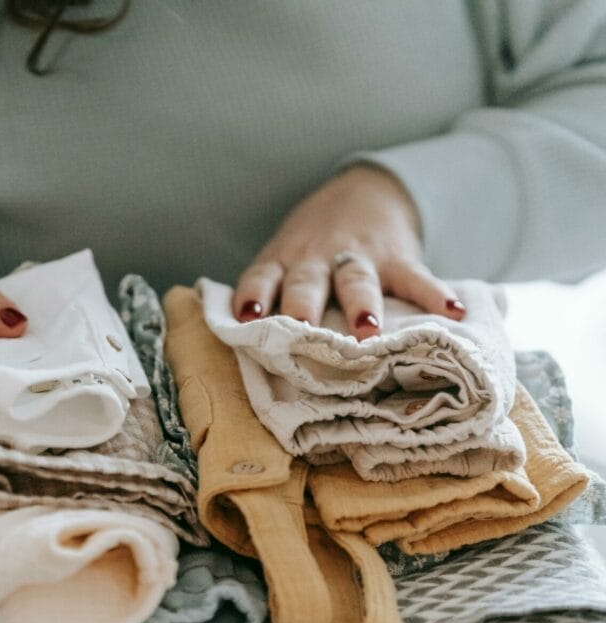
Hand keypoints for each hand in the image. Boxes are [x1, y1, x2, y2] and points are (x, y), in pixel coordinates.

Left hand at [233, 165, 465, 339]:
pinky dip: (435, 295)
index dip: (253, 294)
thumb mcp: (285, 261)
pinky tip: (452, 312)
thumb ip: (271, 298)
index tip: (246, 315)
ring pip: (356, 281)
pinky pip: (416, 279)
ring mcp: (358, 258)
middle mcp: (316, 260)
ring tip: (368, 330)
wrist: (363, 191)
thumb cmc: (311, 249)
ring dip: (361, 305)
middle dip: (303, 305)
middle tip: (301, 329)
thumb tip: (248, 354)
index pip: (261, 276)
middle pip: (307, 282)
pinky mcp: (398, 259)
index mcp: (283, 262)